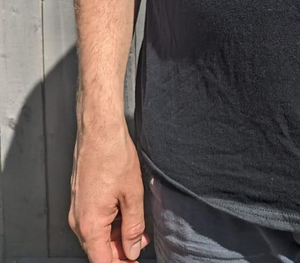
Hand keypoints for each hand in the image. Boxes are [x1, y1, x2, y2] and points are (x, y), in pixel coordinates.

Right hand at [68, 118, 151, 262]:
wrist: (99, 129)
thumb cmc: (113, 155)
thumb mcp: (133, 194)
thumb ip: (133, 227)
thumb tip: (132, 250)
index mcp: (90, 225)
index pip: (103, 261)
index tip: (135, 261)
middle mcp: (78, 220)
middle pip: (98, 250)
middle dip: (121, 251)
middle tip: (141, 244)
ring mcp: (77, 209)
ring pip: (96, 235)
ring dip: (116, 237)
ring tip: (138, 229)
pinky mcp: (80, 198)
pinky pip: (93, 220)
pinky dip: (110, 223)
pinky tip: (126, 214)